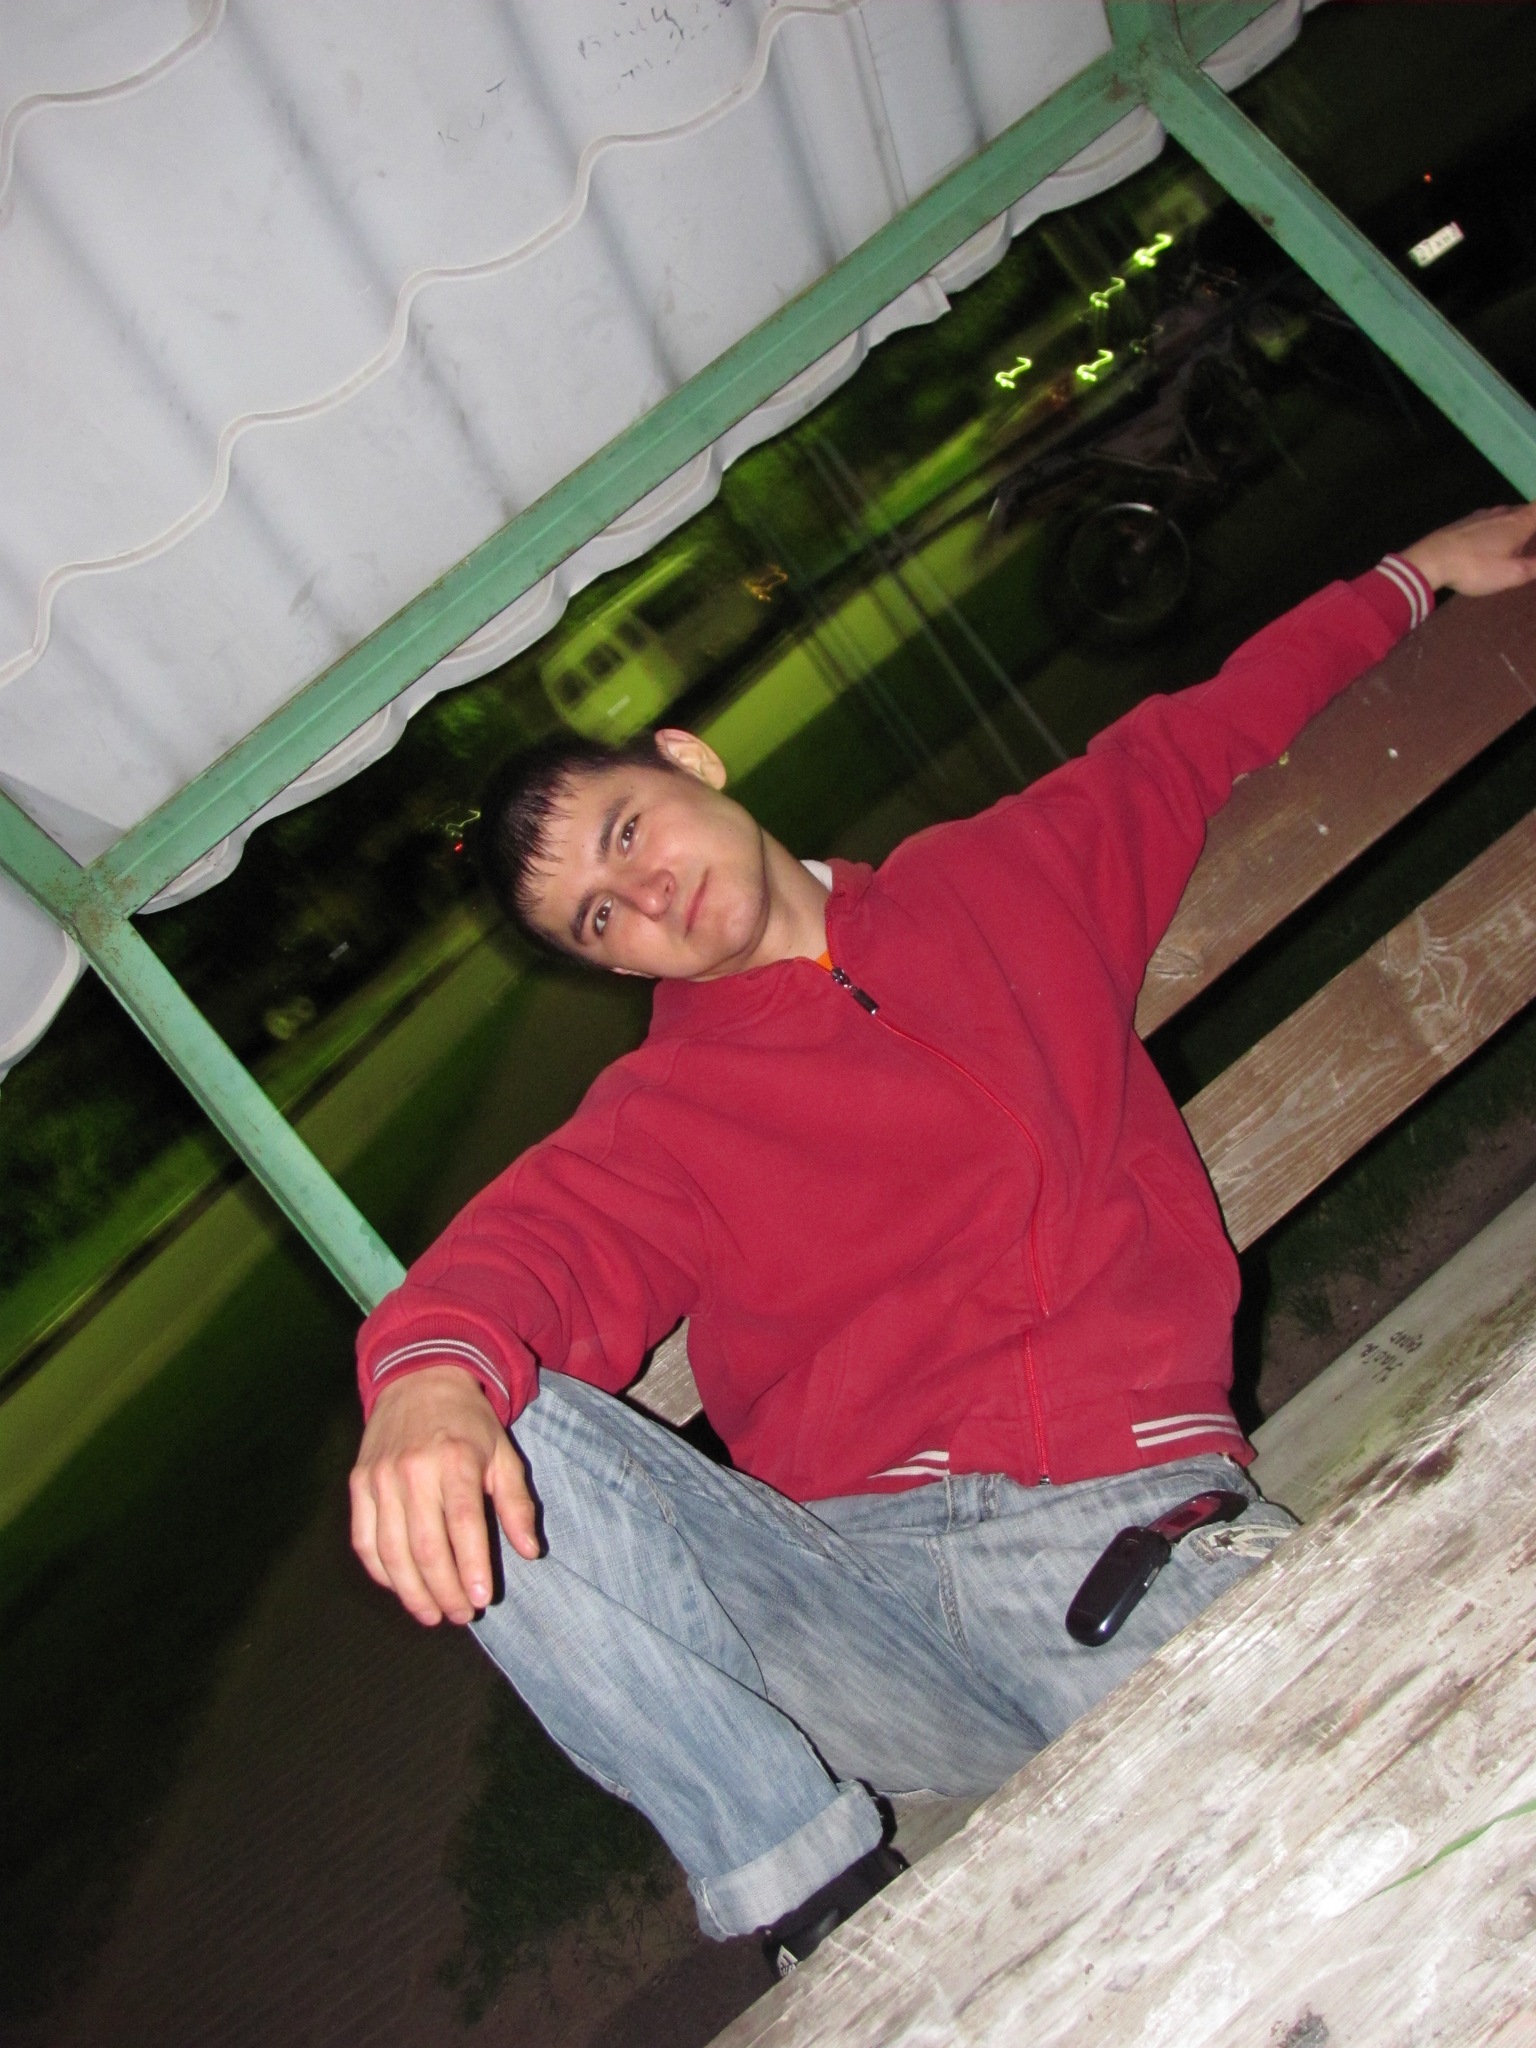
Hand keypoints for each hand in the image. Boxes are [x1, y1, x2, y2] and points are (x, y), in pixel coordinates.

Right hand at [350, 1365, 539, 1625]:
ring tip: (433, 1614)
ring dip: (412, 1591)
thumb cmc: (469, 1423)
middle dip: (444, 1589)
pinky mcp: (359, 1483)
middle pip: (425, 1546)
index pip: (463, 1525)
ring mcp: (380, 1477)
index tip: (481, 1600)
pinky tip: (401, 1588)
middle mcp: (414, 1470)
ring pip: (391, 1550)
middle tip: (461, 1615)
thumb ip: (516, 1504)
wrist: (419, 1380)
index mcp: (455, 1460)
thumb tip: (530, 1552)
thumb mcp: (503, 1454)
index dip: (472, 1567)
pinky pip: (364, 1539)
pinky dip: (381, 1571)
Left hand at [1399, 501, 1535, 596]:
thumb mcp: (1512, 574)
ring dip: (1513, 524)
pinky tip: (1488, 541)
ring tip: (1515, 540)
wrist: (1431, 559)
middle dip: (1532, 521)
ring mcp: (1481, 516)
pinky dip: (1496, 528)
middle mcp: (1503, 513)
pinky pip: (1488, 521)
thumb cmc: (1476, 567)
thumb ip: (1535, 566)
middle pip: (1525, 510)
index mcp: (1519, 522)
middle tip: (1529, 537)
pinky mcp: (1463, 523)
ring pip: (1506, 514)